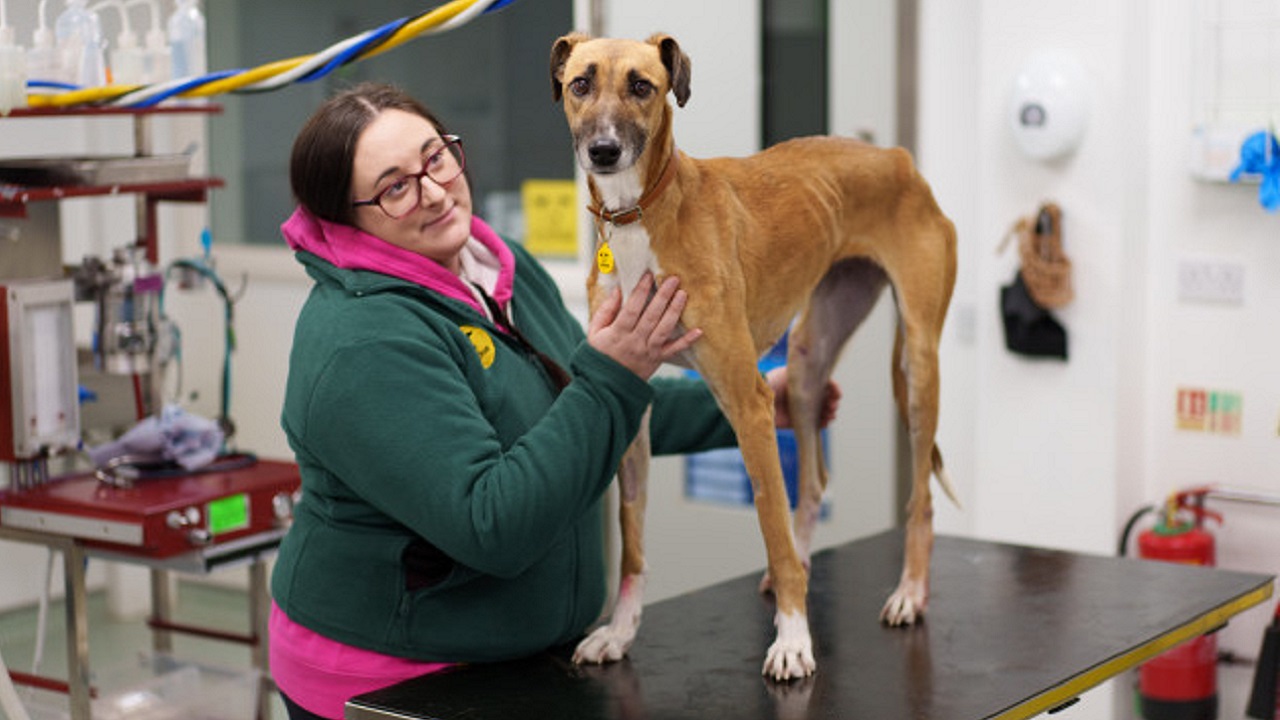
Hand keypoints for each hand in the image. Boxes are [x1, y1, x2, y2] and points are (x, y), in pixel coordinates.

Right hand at [587, 273, 701, 379]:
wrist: (606, 385)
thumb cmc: (600, 353)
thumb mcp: (595, 331)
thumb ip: (606, 310)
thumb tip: (617, 290)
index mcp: (618, 333)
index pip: (631, 308)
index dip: (640, 291)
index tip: (648, 275)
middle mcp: (635, 341)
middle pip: (651, 316)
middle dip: (663, 296)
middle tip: (673, 279)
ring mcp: (648, 351)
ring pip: (663, 329)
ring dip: (674, 311)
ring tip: (683, 294)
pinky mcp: (657, 360)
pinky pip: (674, 350)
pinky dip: (687, 341)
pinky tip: (699, 330)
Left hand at [766, 366, 841, 428]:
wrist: (754, 402)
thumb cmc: (769, 385)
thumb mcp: (785, 375)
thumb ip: (801, 376)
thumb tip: (822, 377)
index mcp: (802, 380)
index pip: (823, 382)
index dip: (832, 387)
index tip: (836, 393)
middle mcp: (804, 393)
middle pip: (826, 397)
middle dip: (833, 401)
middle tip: (833, 406)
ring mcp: (801, 407)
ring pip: (823, 410)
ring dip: (830, 412)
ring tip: (830, 415)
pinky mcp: (797, 421)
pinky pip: (815, 422)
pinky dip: (823, 423)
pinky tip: (825, 422)